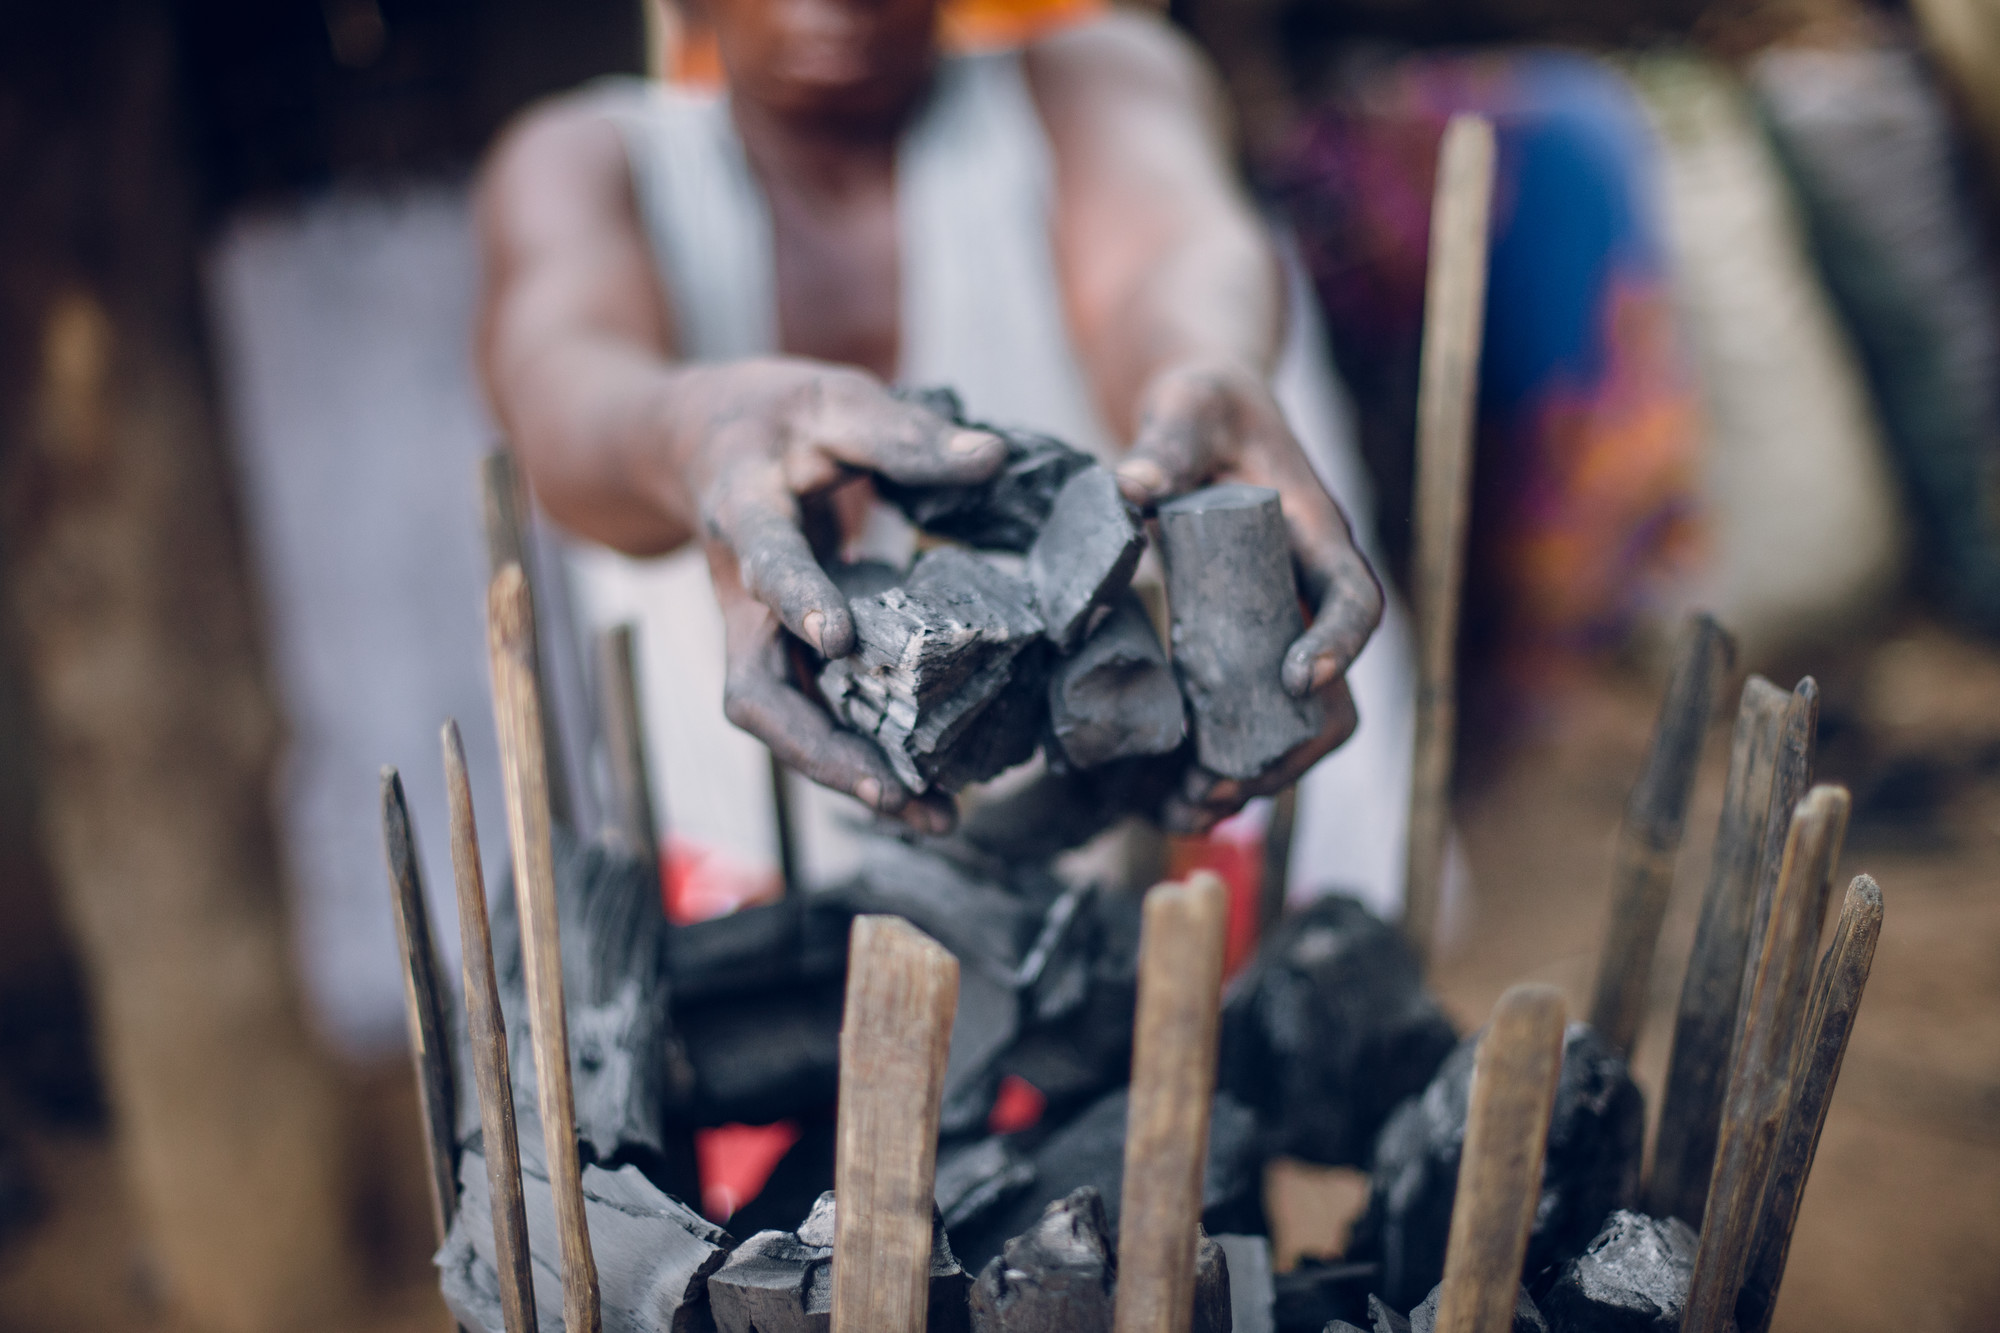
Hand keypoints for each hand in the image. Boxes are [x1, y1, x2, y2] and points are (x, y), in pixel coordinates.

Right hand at [688, 359, 1005, 831]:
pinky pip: (815, 717)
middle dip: (819, 748)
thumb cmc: (772, 418)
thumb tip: (994, 459)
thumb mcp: (833, 400)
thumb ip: (906, 434)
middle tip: (890, 789)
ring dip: (849, 775)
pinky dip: (864, 758)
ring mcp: (757, 636)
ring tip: (933, 815)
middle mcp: (739, 595)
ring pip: (786, 723)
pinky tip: (927, 791)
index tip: (837, 636)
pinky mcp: (783, 657)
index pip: (764, 562)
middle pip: (756, 690)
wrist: (697, 443)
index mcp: (743, 514)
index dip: (796, 599)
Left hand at [1114, 357, 1382, 831]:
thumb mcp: (1189, 407)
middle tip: (1219, 783)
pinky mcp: (1238, 653)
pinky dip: (1215, 768)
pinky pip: (1243, 725)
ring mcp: (1276, 632)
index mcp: (1314, 537)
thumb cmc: (1206, 408)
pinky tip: (1167, 803)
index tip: (1301, 676)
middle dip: (1285, 747)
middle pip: (1332, 693)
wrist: (1203, 422)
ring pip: (1291, 726)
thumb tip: (1137, 485)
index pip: (1352, 597)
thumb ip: (1168, 441)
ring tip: (1186, 811)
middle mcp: (1306, 597)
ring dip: (1249, 777)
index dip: (1339, 641)